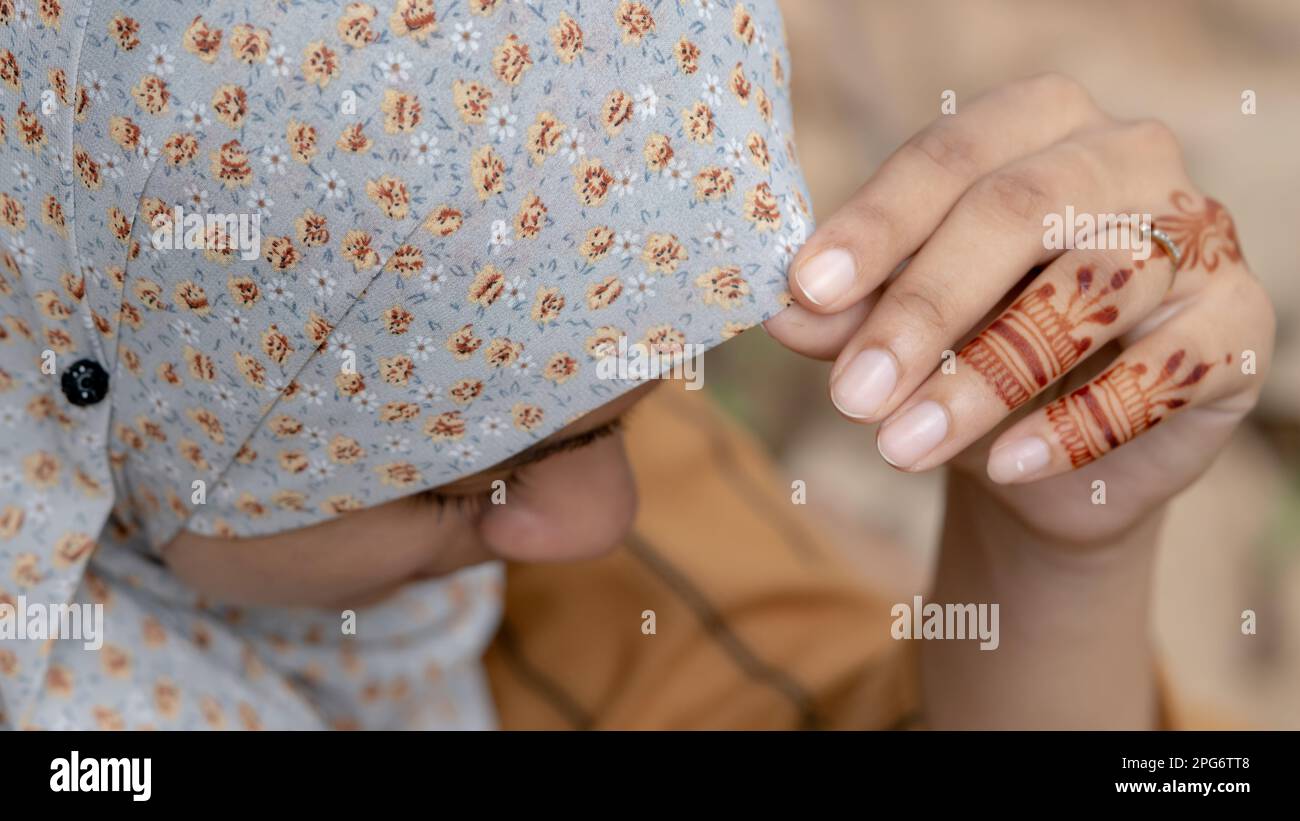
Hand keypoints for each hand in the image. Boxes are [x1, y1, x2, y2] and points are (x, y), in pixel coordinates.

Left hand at [766, 74, 1275, 543]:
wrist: (1055, 446)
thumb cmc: (968, 353)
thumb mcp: (900, 329)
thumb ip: (850, 312)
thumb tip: (782, 309)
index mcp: (1035, 125)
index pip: (949, 157)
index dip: (874, 226)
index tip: (805, 294)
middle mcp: (1125, 156)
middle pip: (1018, 211)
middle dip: (922, 309)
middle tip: (852, 398)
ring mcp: (1197, 232)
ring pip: (1089, 289)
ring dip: (984, 377)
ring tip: (903, 448)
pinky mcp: (1239, 320)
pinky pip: (1167, 367)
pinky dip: (1079, 422)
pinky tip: (1005, 465)